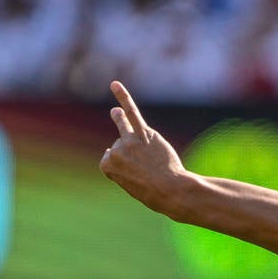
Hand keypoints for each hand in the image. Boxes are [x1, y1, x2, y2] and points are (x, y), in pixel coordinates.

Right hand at [99, 81, 186, 213]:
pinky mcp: (145, 133)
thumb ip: (126, 167)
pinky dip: (123, 97)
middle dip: (131, 154)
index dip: (123, 166)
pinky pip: (132, 112)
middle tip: (140, 163)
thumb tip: (127, 145)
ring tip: (116, 113)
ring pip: (122, 124)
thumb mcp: (132, 184)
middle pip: (120, 145)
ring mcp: (129, 140)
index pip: (110, 158)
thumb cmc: (154, 192)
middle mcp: (116, 151)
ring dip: (119, 118)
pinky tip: (115, 86)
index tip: (133, 175)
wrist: (171, 190)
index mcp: (107, 166)